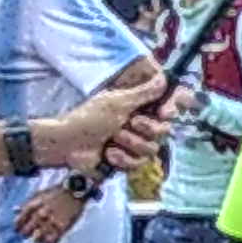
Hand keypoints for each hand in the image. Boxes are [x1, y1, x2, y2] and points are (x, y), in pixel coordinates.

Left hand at [17, 184, 86, 242]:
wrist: (73, 191)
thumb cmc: (56, 192)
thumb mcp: (38, 195)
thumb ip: (26, 204)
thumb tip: (15, 210)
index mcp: (31, 207)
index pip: (18, 222)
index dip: (18, 227)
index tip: (20, 229)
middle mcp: (39, 215)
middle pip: (26, 233)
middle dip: (27, 235)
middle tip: (30, 235)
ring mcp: (50, 222)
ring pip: (37, 240)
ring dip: (37, 241)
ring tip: (39, 240)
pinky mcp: (61, 228)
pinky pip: (51, 242)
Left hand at [42, 70, 171, 176]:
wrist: (69, 145)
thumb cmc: (89, 118)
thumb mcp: (118, 102)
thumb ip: (144, 93)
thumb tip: (164, 79)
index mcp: (138, 106)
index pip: (167, 106)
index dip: (172, 109)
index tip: (165, 112)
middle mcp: (140, 125)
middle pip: (163, 130)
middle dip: (146, 129)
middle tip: (130, 123)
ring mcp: (134, 144)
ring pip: (152, 148)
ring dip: (131, 143)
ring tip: (113, 139)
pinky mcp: (128, 161)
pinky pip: (139, 163)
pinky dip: (123, 158)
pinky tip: (109, 154)